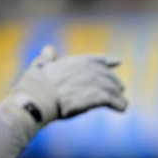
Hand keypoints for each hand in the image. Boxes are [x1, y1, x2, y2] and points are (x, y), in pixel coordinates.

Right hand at [10, 44, 127, 130]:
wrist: (36, 101)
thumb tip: (49, 48)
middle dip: (114, 82)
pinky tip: (122, 108)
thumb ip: (47, 58)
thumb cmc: (33, 86)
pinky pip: (111, 100)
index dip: (107, 61)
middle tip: (121, 89)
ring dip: (118, 96)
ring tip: (123, 103)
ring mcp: (92, 82)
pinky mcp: (95, 96)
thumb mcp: (39, 66)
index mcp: (73, 62)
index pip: (94, 59)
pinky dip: (118, 104)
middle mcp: (85, 70)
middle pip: (107, 75)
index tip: (118, 61)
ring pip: (111, 88)